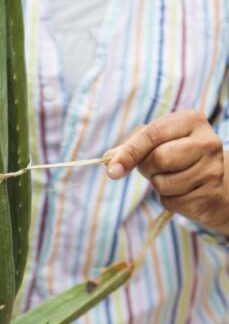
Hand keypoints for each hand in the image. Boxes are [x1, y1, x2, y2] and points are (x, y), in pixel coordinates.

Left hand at [105, 110, 228, 234]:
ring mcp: (212, 169)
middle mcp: (207, 142)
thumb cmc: (177, 157)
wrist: (210, 183)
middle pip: (159, 158)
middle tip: (153, 169)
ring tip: (171, 178)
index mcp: (192, 121)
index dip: (130, 152)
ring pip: (163, 184)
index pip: (153, 133)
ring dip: (158, 186)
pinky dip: (168, 200)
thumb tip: (110, 161)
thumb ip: (131, 147)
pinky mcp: (210, 195)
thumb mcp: (157, 143)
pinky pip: (172, 202)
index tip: (112, 170)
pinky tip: (182, 192)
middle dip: (146, 168)